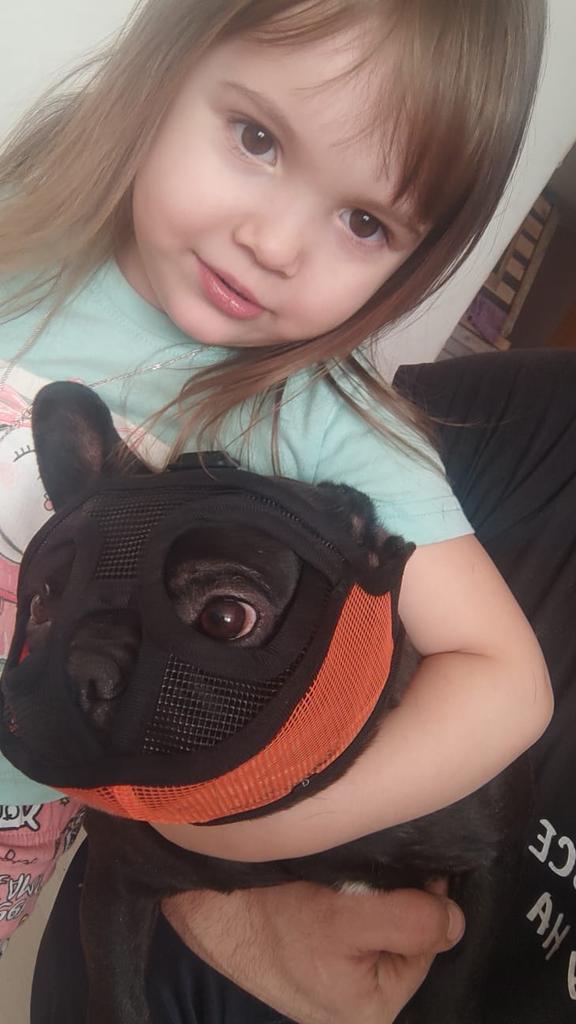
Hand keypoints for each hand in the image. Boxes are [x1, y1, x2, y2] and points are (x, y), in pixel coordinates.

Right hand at [162, 880, 464, 1023]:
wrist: (210, 907)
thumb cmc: (273, 916)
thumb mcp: (347, 919)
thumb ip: (410, 923)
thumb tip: (455, 920)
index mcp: (374, 1012)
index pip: (428, 944)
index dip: (425, 900)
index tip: (410, 865)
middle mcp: (359, 1005)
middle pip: (405, 936)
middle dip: (395, 900)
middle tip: (369, 871)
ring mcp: (337, 982)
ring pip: (380, 926)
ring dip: (372, 896)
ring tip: (347, 877)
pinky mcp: (319, 958)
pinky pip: (353, 926)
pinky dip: (350, 901)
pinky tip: (334, 884)